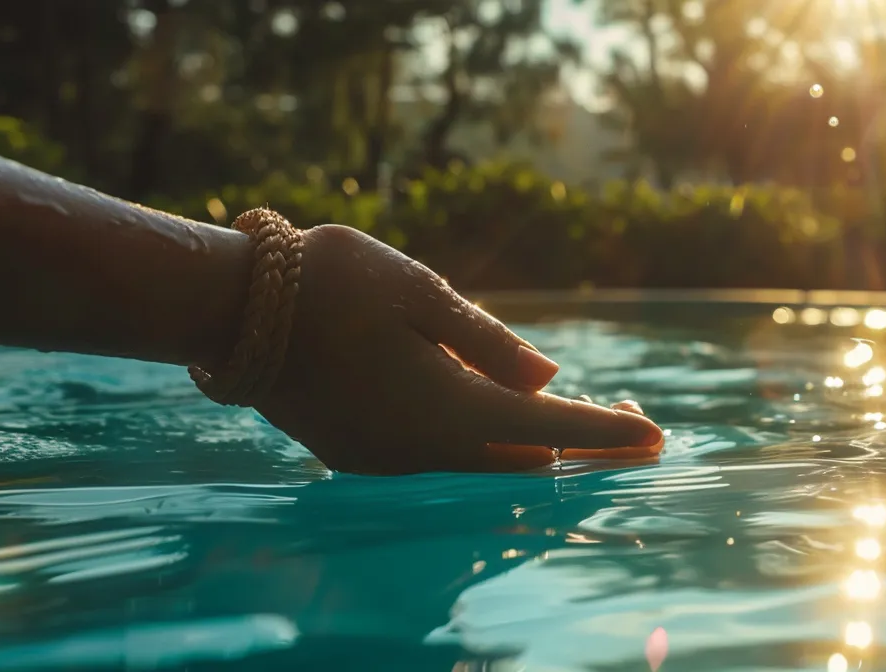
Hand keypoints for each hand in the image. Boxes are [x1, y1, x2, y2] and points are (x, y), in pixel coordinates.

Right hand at [247, 225, 662, 473]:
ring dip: (534, 443)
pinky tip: (507, 415)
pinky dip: (484, 440)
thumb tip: (549, 379)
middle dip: (583, 444)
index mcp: (445, 408)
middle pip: (523, 459)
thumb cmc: (328, 281)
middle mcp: (419, 450)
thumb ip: (489, 342)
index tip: (659, 436)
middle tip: (634, 420)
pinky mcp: (359, 455)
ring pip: (481, 463)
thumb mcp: (420, 291)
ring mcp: (385, 460)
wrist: (226, 308)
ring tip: (587, 417)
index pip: (549, 430)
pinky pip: (440, 457)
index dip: (607, 433)